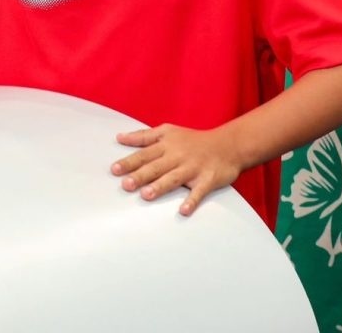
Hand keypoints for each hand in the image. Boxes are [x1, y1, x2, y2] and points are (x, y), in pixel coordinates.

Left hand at [111, 123, 241, 216]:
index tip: (114, 169)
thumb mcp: (168, 131)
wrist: (227, 145)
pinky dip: (192, 200)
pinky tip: (183, 211)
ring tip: (146, 195)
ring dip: (160, 186)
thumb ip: (143, 136)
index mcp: (167, 144)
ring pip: (174, 178)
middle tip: (126, 184)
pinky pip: (199, 191)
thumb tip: (120, 137)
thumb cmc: (193, 140)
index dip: (129, 161)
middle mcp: (177, 156)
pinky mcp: (208, 179)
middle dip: (141, 175)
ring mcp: (193, 168)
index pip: (144, 153)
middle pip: (156, 166)